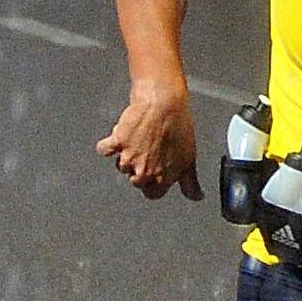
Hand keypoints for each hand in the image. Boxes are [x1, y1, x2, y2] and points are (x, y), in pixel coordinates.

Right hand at [96, 81, 203, 200]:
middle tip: (149, 152)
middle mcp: (144, 171)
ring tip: (139, 138)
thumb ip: (190, 182)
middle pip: (135, 181)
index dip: (154, 184)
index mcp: (162, 178)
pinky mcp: (116, 142)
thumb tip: (196, 197)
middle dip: (140, 169)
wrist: (164, 104)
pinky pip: (105, 149)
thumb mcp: (190, 159)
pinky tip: (121, 134)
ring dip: (127, 153)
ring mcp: (129, 157)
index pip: (153, 194)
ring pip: (121, 165)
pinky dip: (109, 143)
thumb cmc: (178, 128)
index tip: (156, 174)